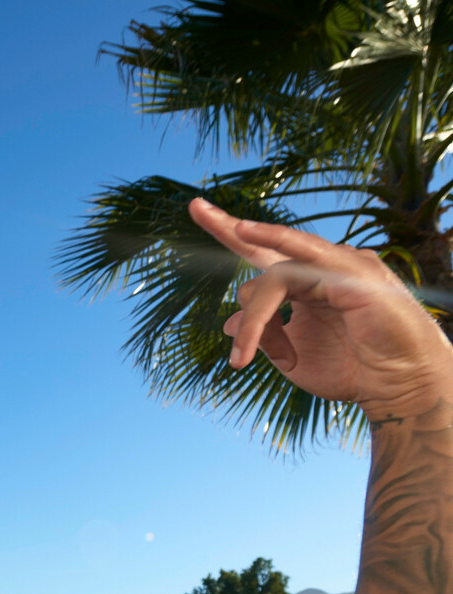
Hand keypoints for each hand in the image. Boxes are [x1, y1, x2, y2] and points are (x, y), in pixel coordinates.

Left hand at [190, 198, 452, 417]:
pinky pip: (303, 264)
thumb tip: (230, 321)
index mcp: (306, 285)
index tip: (198, 210)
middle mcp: (320, 269)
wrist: (399, 386)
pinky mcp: (352, 274)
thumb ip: (264, 335)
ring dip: (256, 317)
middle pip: (266, 247)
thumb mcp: (294, 358)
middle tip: (195, 207)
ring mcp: (338, 266)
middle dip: (229, 228)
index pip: (263, 257)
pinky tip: (249, 252)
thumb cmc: (353, 371)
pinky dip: (273, 275)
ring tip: (243, 354)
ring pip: (276, 276)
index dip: (231, 234)